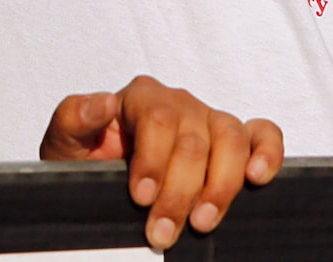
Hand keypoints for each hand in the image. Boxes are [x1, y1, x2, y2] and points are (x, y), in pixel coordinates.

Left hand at [40, 75, 283, 251]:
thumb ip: (74, 119)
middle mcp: (180, 103)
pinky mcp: (235, 141)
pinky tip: (259, 178)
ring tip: (203, 222)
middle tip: (161, 233)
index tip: (140, 198)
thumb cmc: (84, 162)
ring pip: (231, 139)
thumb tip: (103, 103)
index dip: (153, 160)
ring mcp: (210, 120)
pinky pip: (263, 134)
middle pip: (194, 140)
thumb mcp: (64, 143)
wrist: (99, 184)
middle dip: (180, 192)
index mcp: (141, 98)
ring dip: (221, 185)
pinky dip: (268, 152)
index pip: (157, 118)